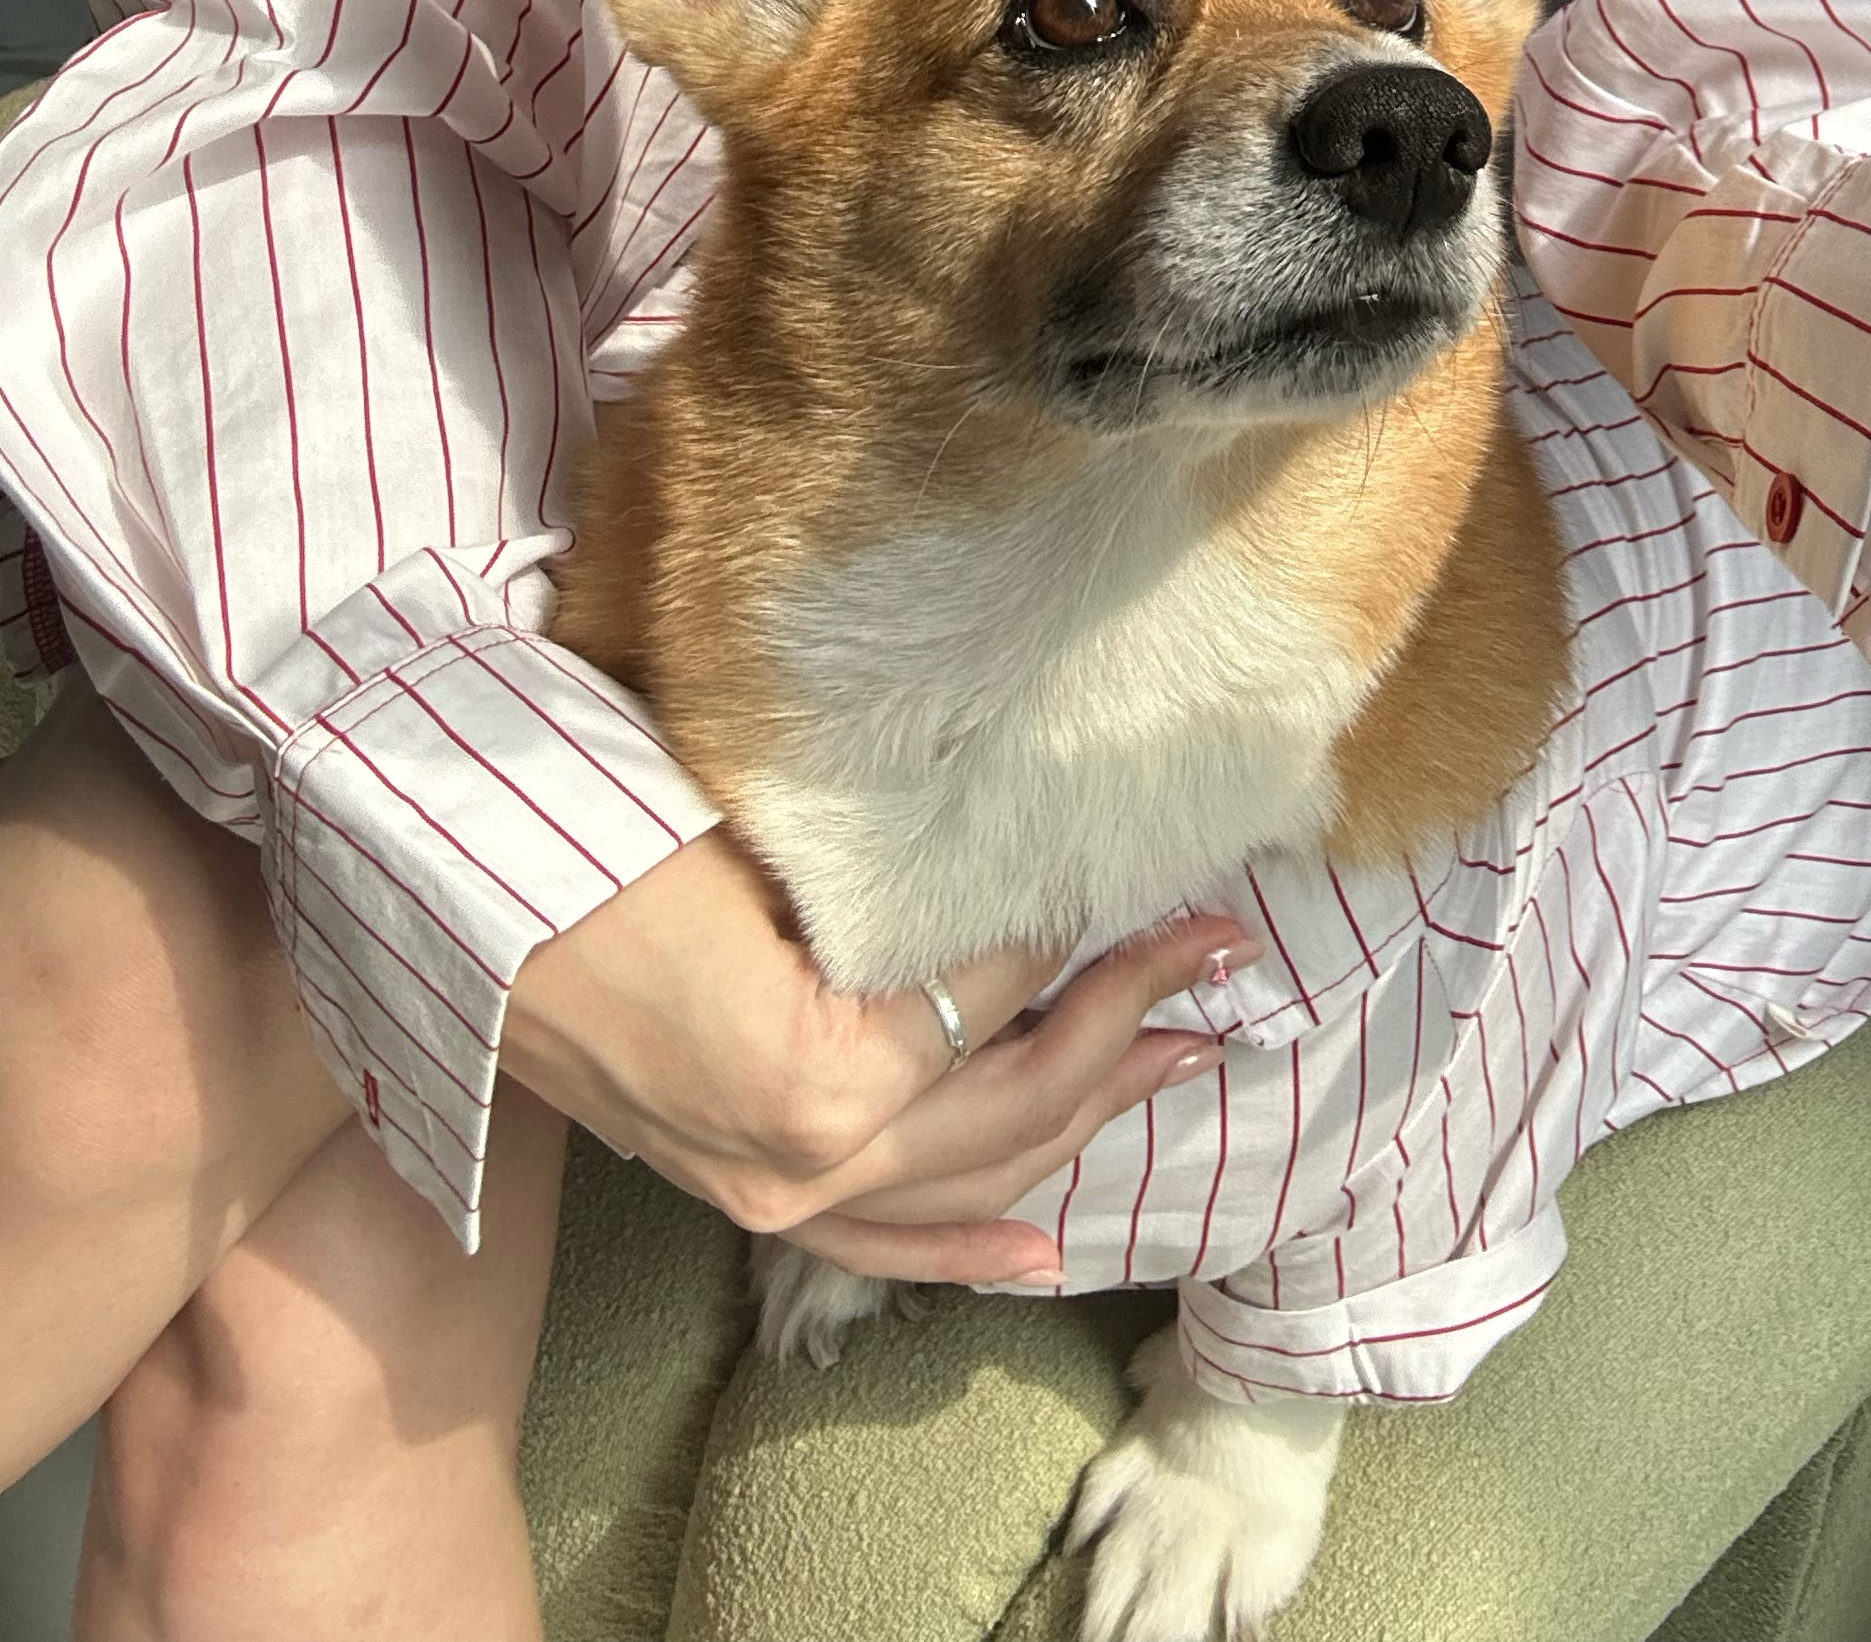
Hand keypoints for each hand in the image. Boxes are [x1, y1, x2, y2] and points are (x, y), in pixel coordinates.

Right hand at [500, 825, 1250, 1280]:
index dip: (1085, 921)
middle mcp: (808, 1163)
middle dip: (1132, 1016)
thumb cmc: (595, 826)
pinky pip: (883, 1245)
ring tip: (1186, 1048)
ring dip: (1089, 1112)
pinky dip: (972, 1244)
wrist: (446, 892)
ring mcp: (770, 1197)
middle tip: (1220, 945)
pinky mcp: (739, 1195)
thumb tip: (1027, 838)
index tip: (1155, 866)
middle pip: (1016, 1096)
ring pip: (973, 1174)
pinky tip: (1046, 1247)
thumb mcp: (767, 831)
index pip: (1006, 989)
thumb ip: (900, 868)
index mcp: (824, 1075)